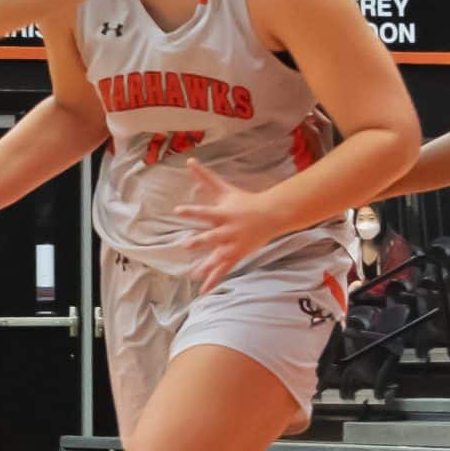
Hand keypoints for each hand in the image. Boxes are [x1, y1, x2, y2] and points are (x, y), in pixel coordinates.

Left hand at [177, 159, 282, 289]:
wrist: (272, 215)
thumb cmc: (245, 201)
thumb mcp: (225, 189)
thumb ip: (205, 177)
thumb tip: (189, 160)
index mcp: (223, 213)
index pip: (204, 212)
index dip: (191, 211)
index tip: (177, 210)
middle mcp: (228, 230)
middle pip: (212, 236)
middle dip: (200, 241)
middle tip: (186, 245)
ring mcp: (233, 245)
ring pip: (218, 257)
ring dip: (207, 266)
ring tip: (194, 274)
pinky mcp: (237, 255)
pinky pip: (224, 269)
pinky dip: (214, 280)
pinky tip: (203, 290)